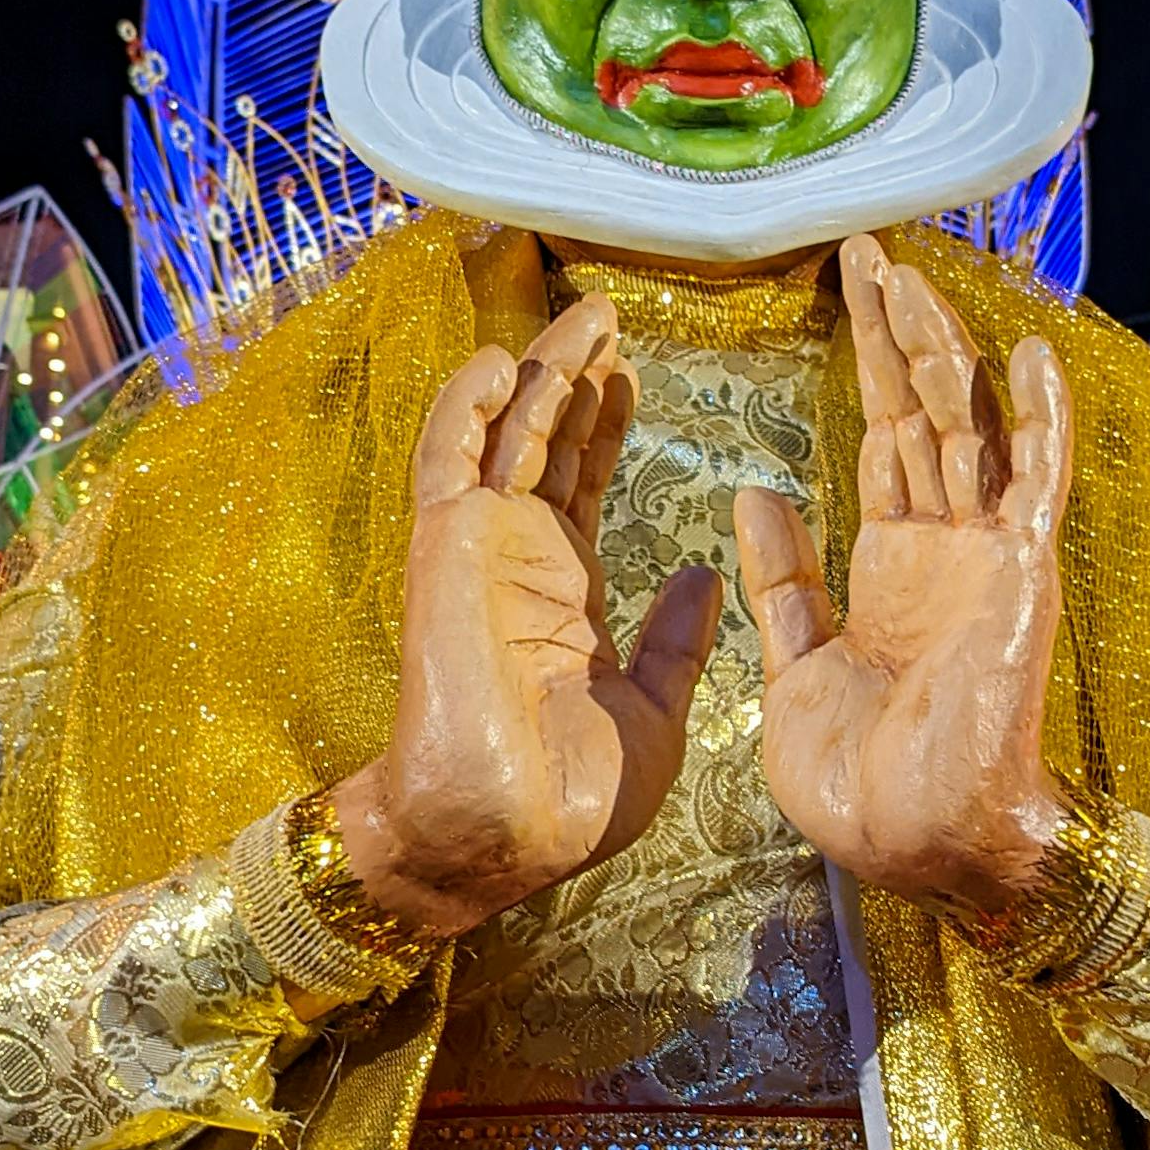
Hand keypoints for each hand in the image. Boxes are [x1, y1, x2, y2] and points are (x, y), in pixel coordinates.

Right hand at [332, 293, 719, 938]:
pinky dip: (471, 407)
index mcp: (566, 590)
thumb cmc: (575, 797)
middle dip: (577, 376)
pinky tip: (506, 361)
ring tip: (583, 319)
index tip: (632, 372)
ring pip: (507, 434)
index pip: (585, 479)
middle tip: (608, 313)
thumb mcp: (656, 711)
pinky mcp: (447, 550)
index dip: (606, 422)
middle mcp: (520, 557)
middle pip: (548, 440)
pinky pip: (451, 462)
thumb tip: (702, 573)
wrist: (509, 836)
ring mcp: (481, 549)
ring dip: (540, 373)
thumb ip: (675, 641)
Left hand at [735, 237, 1072, 924]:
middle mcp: (944, 549)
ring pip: (965, 428)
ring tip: (910, 275)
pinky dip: (1036, 420)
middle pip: (920, 414)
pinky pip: (1033, 484)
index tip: (846, 299)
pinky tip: (1027, 355)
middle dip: (894, 334)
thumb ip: (783, 585)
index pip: (882, 443)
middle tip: (868, 254)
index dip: (863, 369)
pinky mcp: (1017, 576)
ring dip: (940, 350)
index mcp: (890, 570)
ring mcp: (985, 558)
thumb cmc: (862, 785)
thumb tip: (756, 495)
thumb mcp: (793, 672)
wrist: (918, 847)